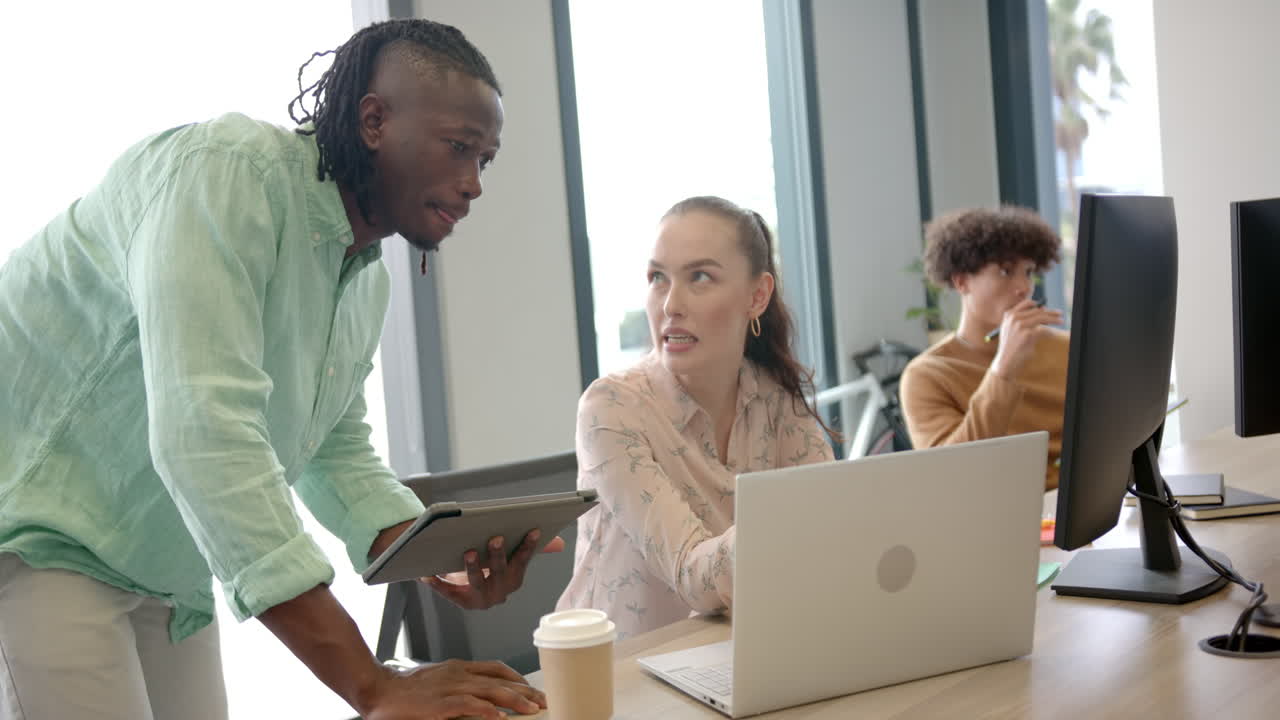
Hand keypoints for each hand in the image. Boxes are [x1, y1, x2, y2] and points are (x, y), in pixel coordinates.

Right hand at [363, 659, 545, 719]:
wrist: (377, 690)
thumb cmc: (404, 691)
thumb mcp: (438, 684)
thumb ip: (459, 689)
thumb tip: (483, 703)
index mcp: (458, 668)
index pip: (496, 668)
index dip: (517, 678)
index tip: (532, 688)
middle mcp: (458, 673)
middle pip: (500, 679)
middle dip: (525, 690)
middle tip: (544, 701)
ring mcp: (450, 686)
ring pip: (491, 690)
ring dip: (515, 700)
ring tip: (533, 709)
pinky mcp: (440, 703)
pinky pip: (469, 704)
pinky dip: (486, 710)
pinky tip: (500, 718)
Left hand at [424, 530, 565, 609]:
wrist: (468, 591)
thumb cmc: (491, 568)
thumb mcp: (511, 558)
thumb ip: (533, 549)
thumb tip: (559, 542)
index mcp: (514, 580)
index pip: (523, 562)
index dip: (528, 547)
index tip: (532, 530)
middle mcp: (500, 592)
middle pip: (499, 572)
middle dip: (498, 556)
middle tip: (495, 538)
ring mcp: (480, 599)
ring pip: (477, 583)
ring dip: (473, 568)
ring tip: (468, 552)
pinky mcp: (460, 600)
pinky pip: (449, 592)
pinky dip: (439, 583)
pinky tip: (429, 573)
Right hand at [989, 299, 1062, 381]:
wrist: (1006, 361)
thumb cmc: (1010, 346)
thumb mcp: (1010, 329)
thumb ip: (1021, 319)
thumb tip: (1042, 310)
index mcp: (1009, 315)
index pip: (1027, 303)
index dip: (1038, 305)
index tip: (1046, 309)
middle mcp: (1013, 318)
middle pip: (1037, 310)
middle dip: (1050, 312)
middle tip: (1060, 314)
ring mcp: (1020, 325)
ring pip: (1042, 318)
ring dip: (1054, 319)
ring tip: (1061, 321)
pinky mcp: (1027, 334)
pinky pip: (1044, 330)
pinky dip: (1050, 332)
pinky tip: (1053, 334)